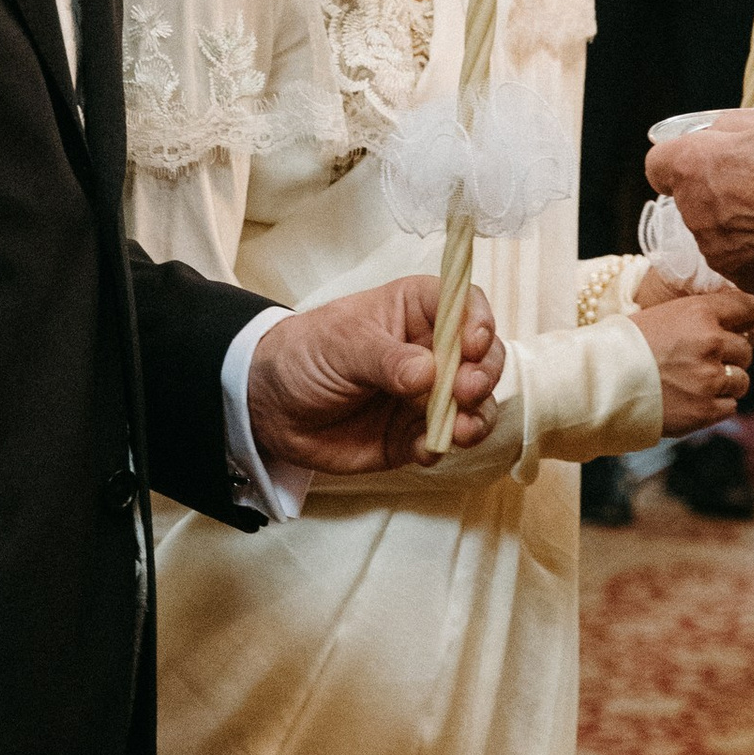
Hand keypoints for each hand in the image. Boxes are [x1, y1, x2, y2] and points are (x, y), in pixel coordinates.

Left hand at [249, 277, 503, 474]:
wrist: (270, 408)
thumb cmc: (304, 355)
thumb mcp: (341, 345)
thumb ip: (386, 359)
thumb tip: (429, 374)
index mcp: (416, 310)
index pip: (464, 305)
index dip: (478, 322)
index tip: (473, 343)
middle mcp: (431, 350)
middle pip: (482, 357)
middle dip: (483, 374)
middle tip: (466, 390)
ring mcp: (427, 394)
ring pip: (474, 403)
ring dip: (476, 416)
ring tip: (462, 429)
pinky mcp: (415, 433)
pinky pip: (444, 440)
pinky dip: (442, 445)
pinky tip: (424, 448)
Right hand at [637, 281, 753, 433]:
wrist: (601, 384)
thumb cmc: (628, 346)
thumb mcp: (665, 317)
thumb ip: (705, 319)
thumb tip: (752, 326)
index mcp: (698, 314)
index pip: (743, 307)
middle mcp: (711, 344)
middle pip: (745, 349)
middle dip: (731, 355)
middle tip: (703, 360)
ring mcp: (710, 380)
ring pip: (741, 380)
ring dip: (725, 381)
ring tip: (693, 382)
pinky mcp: (705, 410)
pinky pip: (729, 406)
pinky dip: (715, 404)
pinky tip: (690, 399)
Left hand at [646, 110, 753, 293]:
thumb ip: (727, 130)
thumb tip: (712, 134)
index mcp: (693, 166)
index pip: (659, 166)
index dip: (682, 163)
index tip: (701, 164)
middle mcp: (695, 210)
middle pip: (693, 202)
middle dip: (719, 195)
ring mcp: (717, 249)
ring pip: (718, 234)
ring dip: (740, 227)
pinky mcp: (741, 276)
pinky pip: (742, 261)